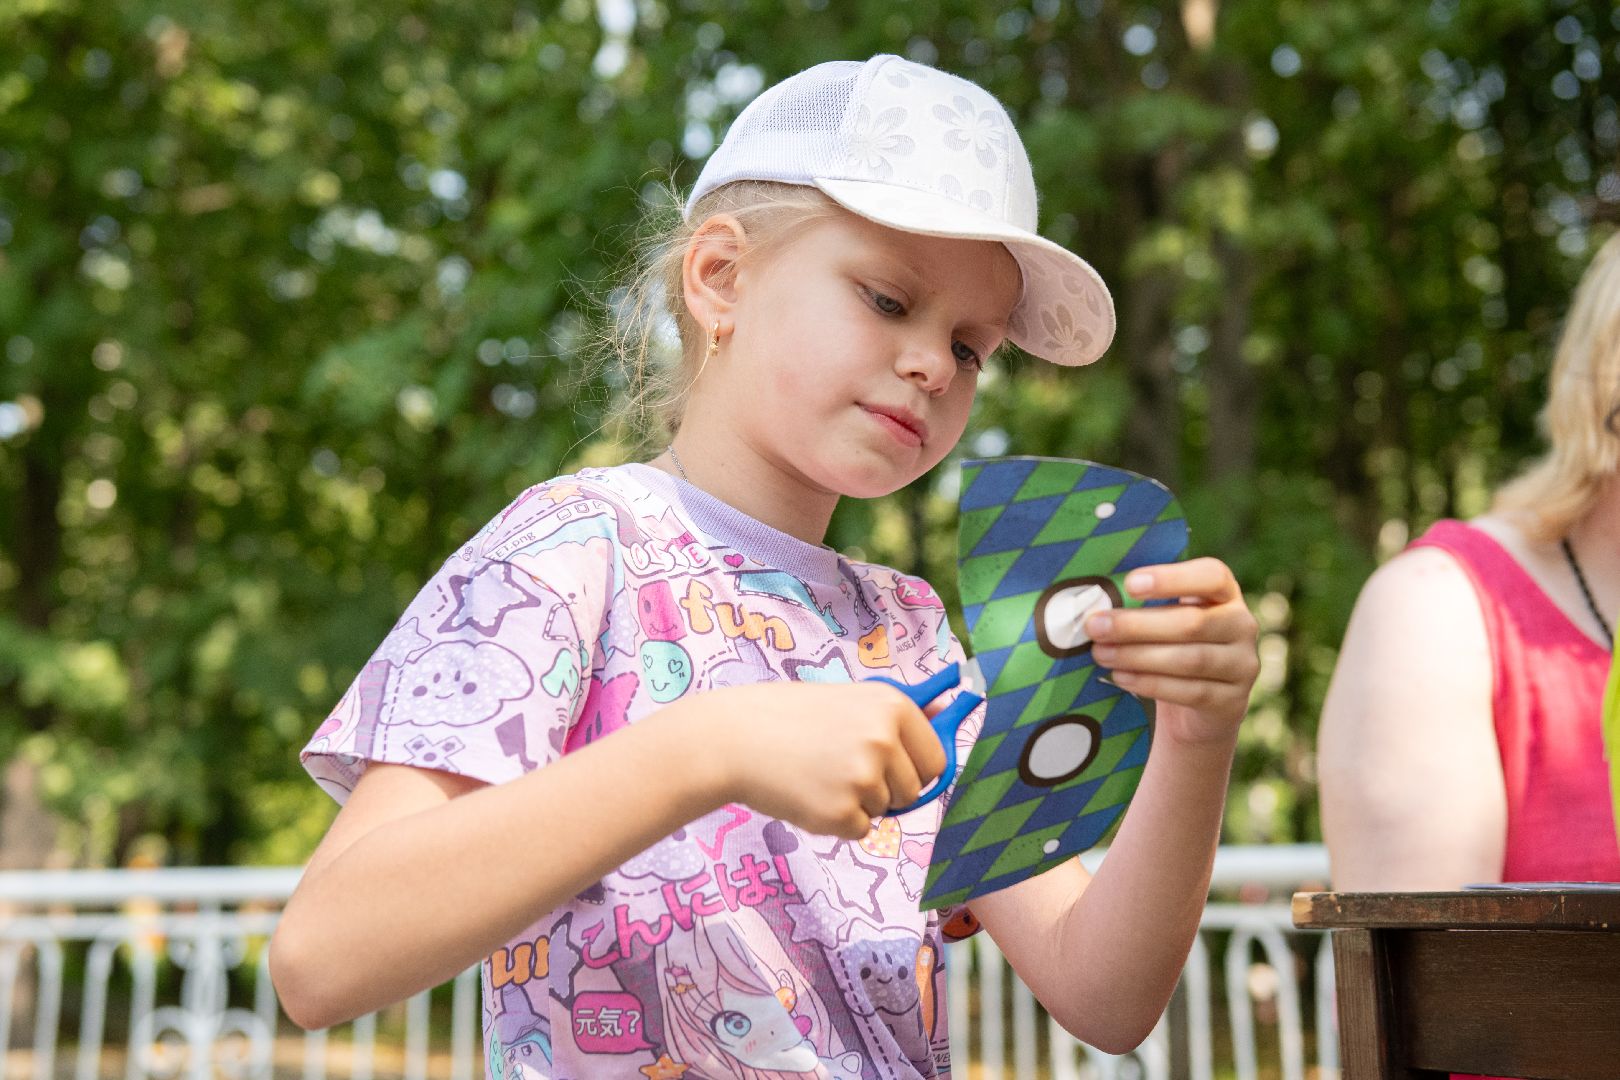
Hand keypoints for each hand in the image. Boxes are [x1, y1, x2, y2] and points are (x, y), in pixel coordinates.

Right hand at [698, 681, 950, 839]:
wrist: (733, 737)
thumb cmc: (790, 717)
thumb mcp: (850, 701)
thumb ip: (896, 718)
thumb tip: (949, 715)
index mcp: (892, 707)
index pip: (935, 760)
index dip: (912, 769)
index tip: (886, 765)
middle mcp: (884, 740)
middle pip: (913, 792)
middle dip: (885, 789)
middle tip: (840, 768)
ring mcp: (863, 778)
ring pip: (884, 811)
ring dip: (858, 803)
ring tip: (818, 774)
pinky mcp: (840, 813)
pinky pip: (858, 831)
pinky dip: (835, 821)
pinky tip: (807, 793)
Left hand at [1084, 557, 1258, 747]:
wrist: (1196, 709)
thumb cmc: (1171, 647)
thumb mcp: (1163, 619)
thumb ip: (1142, 605)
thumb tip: (1095, 600)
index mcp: (1225, 593)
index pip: (1212, 576)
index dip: (1172, 578)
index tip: (1130, 584)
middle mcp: (1241, 625)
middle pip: (1192, 622)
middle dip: (1137, 625)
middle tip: (1096, 626)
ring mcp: (1242, 665)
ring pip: (1190, 659)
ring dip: (1139, 656)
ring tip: (1100, 654)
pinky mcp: (1232, 701)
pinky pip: (1190, 691)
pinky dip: (1151, 683)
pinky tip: (1120, 677)